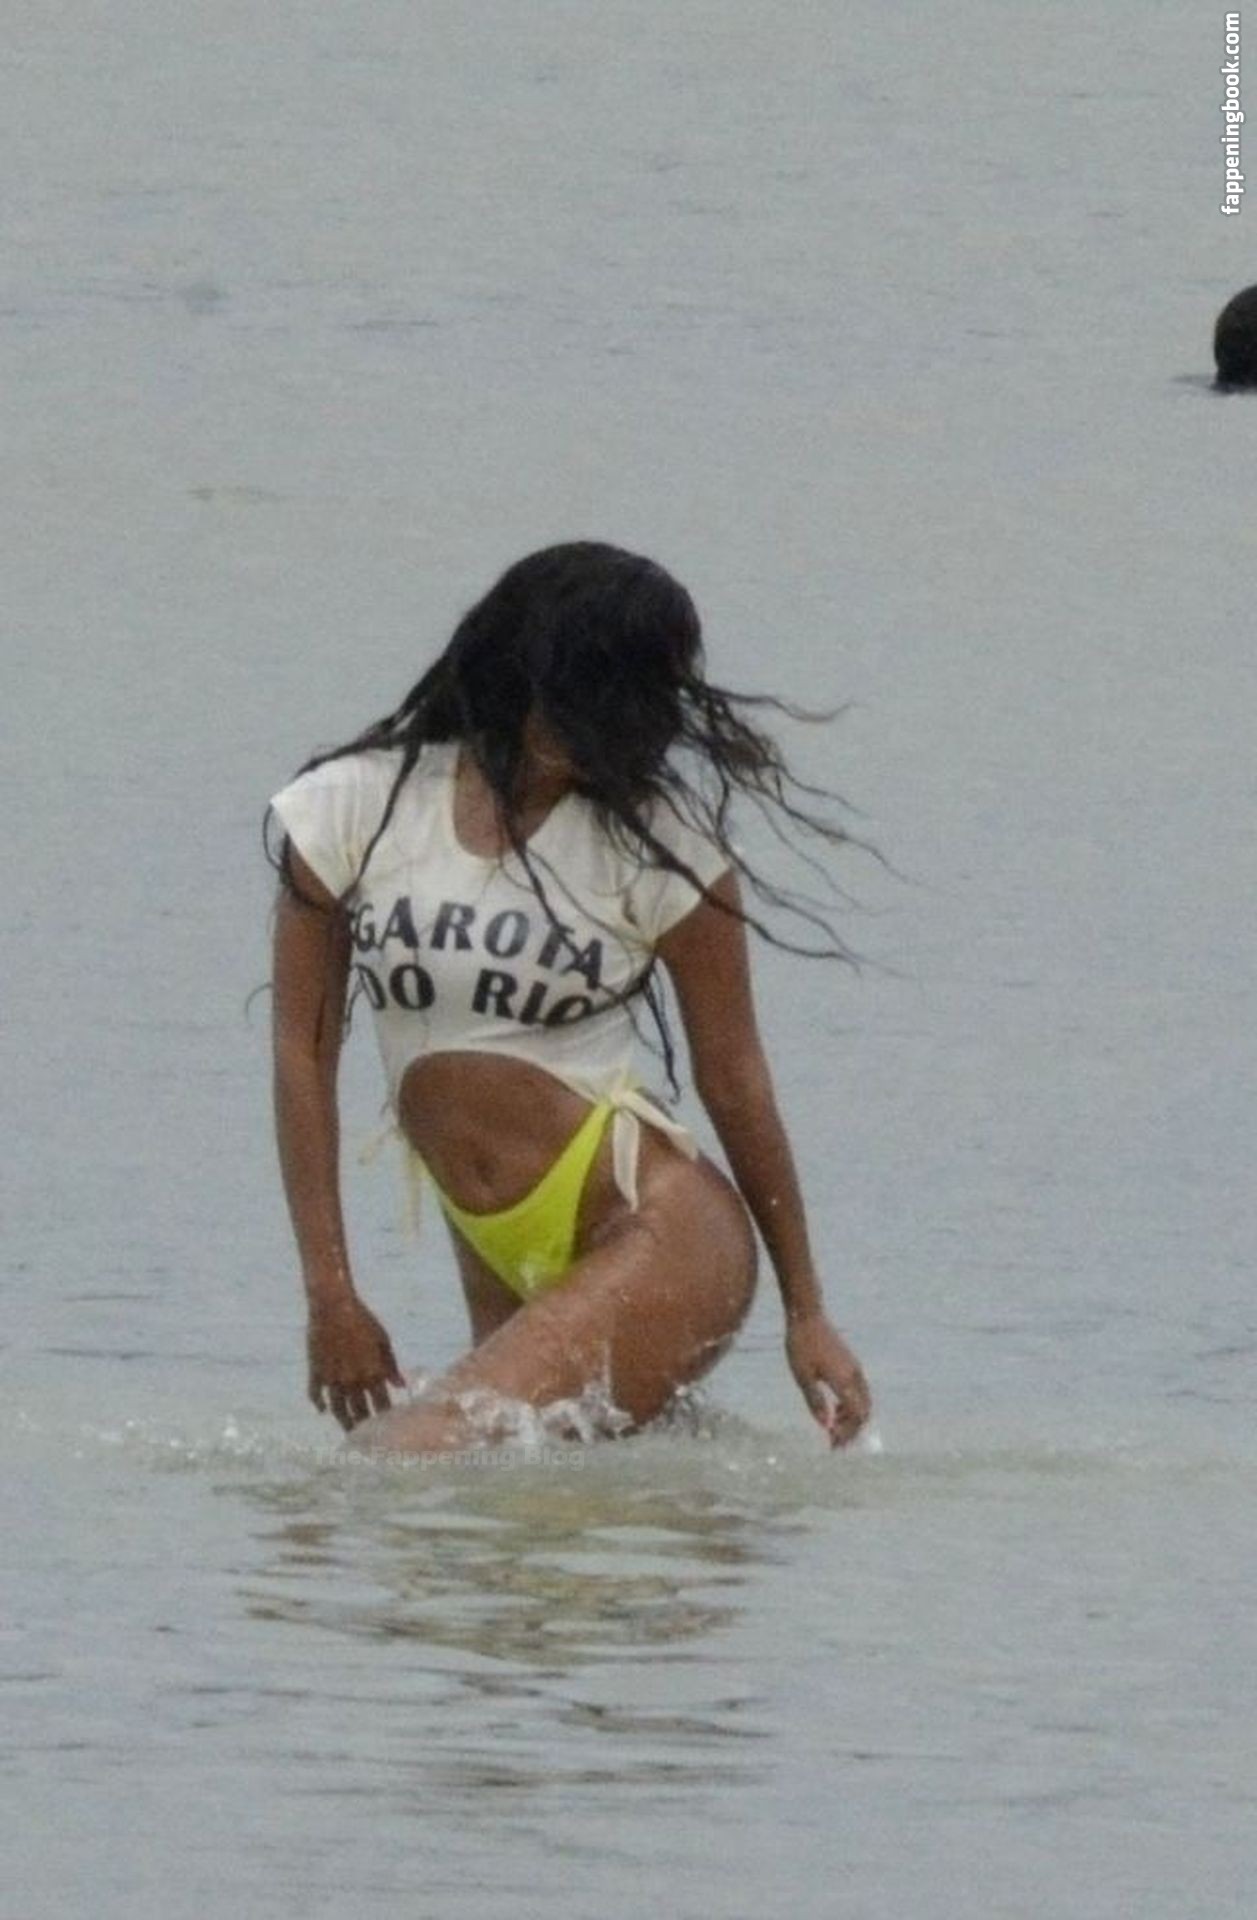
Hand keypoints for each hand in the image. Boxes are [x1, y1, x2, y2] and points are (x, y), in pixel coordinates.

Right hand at [307, 1293, 405, 1430]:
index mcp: (372, 1372)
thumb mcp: (382, 1340)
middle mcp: (353, 1380)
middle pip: (360, 1411)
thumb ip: (391, 1365)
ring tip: (349, 1432)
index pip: (382, 1404)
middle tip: (369, 1439)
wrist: (333, 1306)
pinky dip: (319, 1405)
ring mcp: (333, 1378)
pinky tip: (323, 1411)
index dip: (386, 1418)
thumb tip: (401, 1386)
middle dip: (366, 1426)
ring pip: (338, 1409)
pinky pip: (316, 1395)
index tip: (390, 1429)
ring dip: (344, 1422)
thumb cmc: (362, 1319)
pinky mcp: (316, 1372)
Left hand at [785, 1310, 871, 1447]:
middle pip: (864, 1411)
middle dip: (852, 1429)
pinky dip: (852, 1405)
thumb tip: (826, 1426)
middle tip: (835, 1442)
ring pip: (864, 1401)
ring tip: (833, 1427)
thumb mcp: (803, 1376)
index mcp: (844, 1380)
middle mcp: (855, 1375)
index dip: (847, 1433)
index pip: (856, 1416)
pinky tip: (835, 1408)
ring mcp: (855, 1368)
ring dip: (852, 1418)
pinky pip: (860, 1391)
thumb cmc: (801, 1345)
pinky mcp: (851, 1362)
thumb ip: (816, 1402)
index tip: (832, 1444)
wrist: (807, 1316)